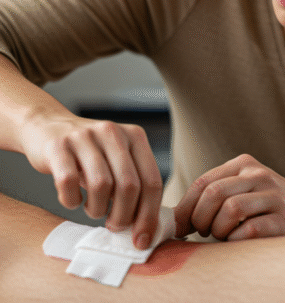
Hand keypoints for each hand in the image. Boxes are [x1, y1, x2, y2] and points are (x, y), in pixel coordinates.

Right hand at [19, 113, 162, 248]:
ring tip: (93, 209)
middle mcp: (113, 132)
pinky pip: (68, 182)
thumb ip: (135, 185)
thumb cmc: (90, 154)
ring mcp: (84, 137)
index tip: (142, 240)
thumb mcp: (118, 160)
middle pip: (129, 185)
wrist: (49, 127)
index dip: (149, 215)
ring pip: (101, 185)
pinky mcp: (58, 146)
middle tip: (114, 226)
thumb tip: (146, 229)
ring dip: (97, 209)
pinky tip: (73, 199)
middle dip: (124, 216)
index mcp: (135, 136)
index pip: (152, 180)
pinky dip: (71, 200)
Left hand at [174, 154, 284, 240]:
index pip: (203, 182)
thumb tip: (178, 218)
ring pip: (230, 209)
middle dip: (199, 219)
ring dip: (218, 230)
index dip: (186, 207)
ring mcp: (274, 196)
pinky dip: (237, 241)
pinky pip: (249, 230)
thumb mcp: (248, 190)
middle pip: (213, 193)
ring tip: (222, 237)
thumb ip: (218, 195)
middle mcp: (259, 175)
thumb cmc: (274, 207)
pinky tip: (240, 242)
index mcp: (245, 165)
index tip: (180, 227)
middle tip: (203, 233)